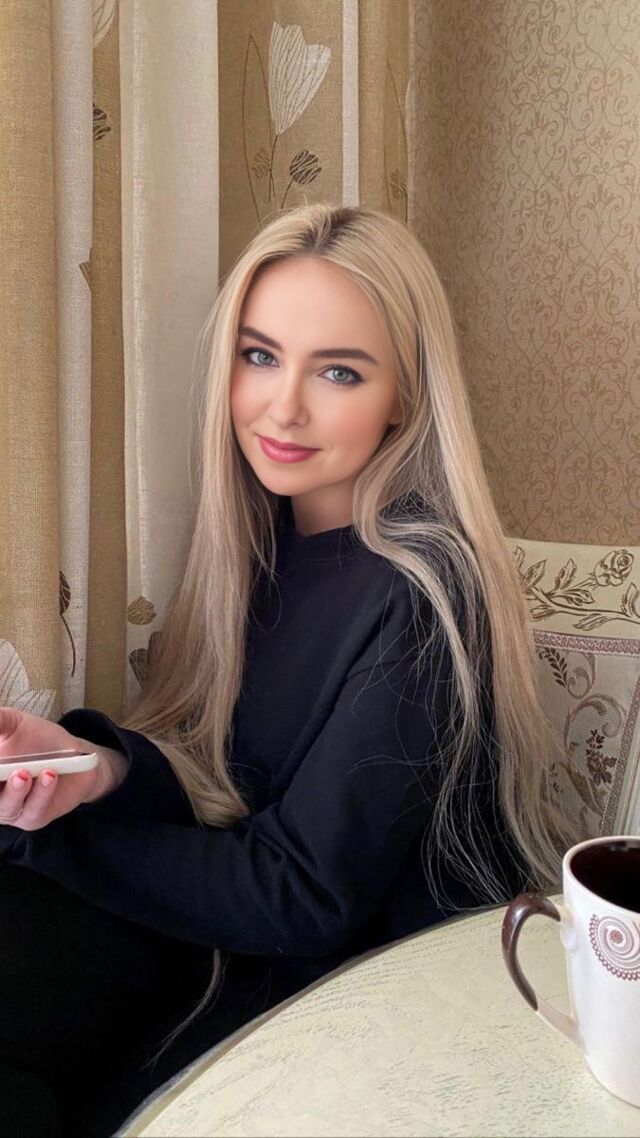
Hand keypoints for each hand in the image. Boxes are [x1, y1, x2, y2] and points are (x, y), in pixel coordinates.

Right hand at [0, 707, 126, 830]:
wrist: (77, 755)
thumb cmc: (40, 740)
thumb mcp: (14, 723)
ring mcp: (13, 809)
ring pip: (7, 808)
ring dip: (15, 792)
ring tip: (23, 773)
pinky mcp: (36, 817)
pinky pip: (35, 809)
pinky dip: (42, 793)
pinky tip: (49, 775)